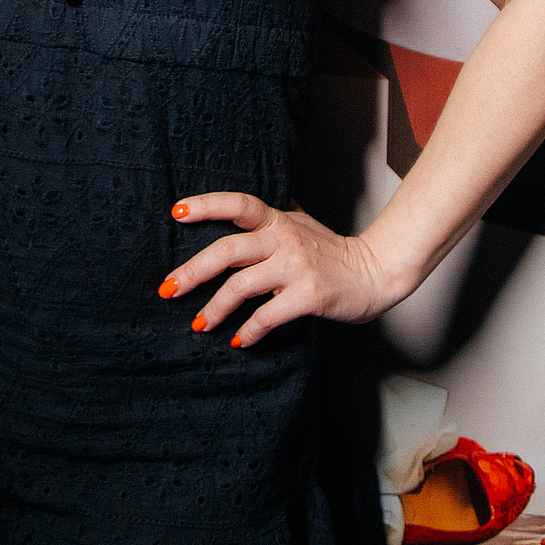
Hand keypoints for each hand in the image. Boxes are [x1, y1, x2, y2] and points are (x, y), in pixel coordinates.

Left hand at [160, 192, 398, 346]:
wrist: (376, 272)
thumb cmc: (333, 251)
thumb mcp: (301, 223)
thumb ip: (271, 219)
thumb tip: (237, 209)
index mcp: (279, 221)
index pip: (238, 204)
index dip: (206, 205)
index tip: (175, 212)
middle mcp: (285, 239)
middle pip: (227, 249)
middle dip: (192, 271)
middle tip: (168, 289)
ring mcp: (297, 267)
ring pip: (241, 285)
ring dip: (215, 308)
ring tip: (199, 324)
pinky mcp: (309, 295)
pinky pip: (268, 315)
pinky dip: (249, 330)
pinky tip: (239, 340)